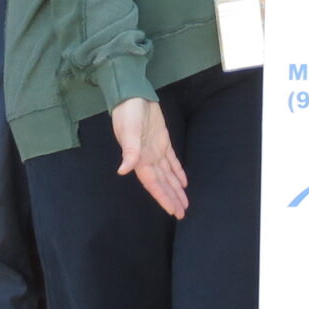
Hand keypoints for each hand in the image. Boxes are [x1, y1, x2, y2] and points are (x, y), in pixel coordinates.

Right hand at [111, 95, 188, 218]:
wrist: (132, 96)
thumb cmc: (129, 113)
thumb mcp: (129, 131)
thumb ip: (129, 150)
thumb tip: (124, 170)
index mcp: (140, 159)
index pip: (153, 184)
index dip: (163, 198)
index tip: (172, 211)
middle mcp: (148, 159)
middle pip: (162, 183)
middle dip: (171, 198)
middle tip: (182, 213)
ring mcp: (156, 150)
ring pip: (168, 174)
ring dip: (175, 188)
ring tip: (184, 202)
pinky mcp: (163, 141)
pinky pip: (172, 160)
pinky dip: (177, 171)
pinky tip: (183, 182)